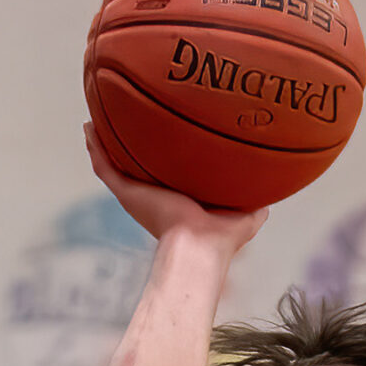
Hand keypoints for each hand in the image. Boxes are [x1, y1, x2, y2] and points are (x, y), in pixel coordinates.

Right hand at [83, 123, 266, 254]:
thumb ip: (260, 200)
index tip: (164, 135)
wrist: (199, 249)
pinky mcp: (127, 193)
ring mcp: (137, 195)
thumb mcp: (248, 213)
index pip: (168, 174)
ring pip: (115, 163)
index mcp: (178, 200)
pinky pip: (105, 167)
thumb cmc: (223, 238)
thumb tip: (276, 186)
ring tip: (96, 117)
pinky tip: (88, 126)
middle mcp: (155, 196)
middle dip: (131, 146)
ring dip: (104, 142)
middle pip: (137, 165)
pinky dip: (95, 147)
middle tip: (124, 119)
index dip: (165, 156)